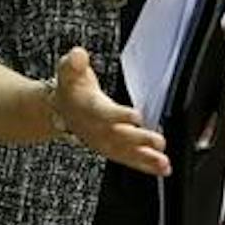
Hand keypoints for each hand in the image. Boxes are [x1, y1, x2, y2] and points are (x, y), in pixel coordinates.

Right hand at [51, 46, 168, 175]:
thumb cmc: (70, 87)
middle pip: (118, 136)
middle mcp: (95, 128)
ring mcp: (103, 141)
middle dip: (139, 141)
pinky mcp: (111, 149)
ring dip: (145, 159)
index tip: (136, 117)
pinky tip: (163, 169)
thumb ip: (74, 62)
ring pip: (124, 152)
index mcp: (87, 107)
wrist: (60, 109)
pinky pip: (128, 159)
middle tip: (159, 142)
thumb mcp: (68, 69)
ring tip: (164, 163)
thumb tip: (78, 55)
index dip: (119, 116)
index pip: (103, 113)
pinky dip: (145, 166)